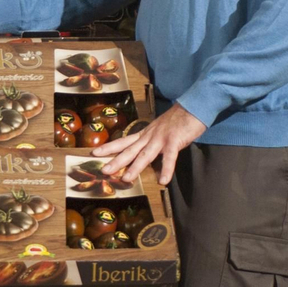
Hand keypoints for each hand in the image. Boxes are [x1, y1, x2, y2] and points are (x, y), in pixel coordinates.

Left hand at [92, 103, 206, 185]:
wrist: (192, 106)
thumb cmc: (178, 119)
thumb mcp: (159, 130)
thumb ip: (152, 142)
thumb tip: (145, 155)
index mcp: (145, 134)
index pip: (123, 142)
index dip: (109, 148)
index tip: (95, 153)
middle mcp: (149, 136)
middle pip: (130, 150)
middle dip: (116, 161)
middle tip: (103, 171)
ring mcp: (161, 138)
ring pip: (145, 154)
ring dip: (135, 167)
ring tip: (126, 179)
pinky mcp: (174, 140)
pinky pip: (170, 157)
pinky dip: (167, 169)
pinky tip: (163, 180)